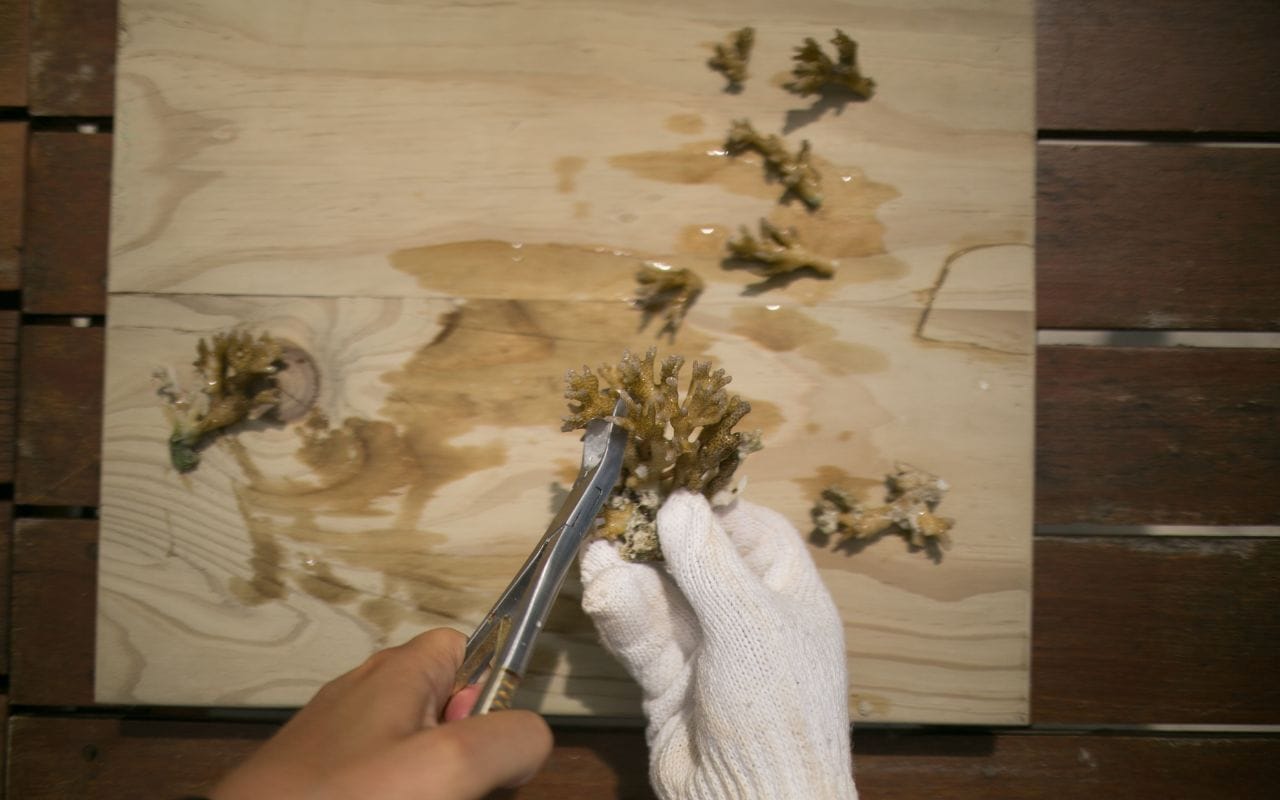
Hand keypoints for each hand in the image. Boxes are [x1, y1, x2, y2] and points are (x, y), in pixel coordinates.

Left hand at [211, 628, 551, 799]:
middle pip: (450, 715)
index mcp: (398, 672)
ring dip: (435, 788)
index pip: (470, 650)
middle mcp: (366, 698)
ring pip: (417, 763)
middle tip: (451, 796)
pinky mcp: (319, 785)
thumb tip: (531, 738)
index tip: (487, 748)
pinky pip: (383, 785)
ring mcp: (338, 747)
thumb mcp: (449, 765)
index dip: (493, 695)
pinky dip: (397, 797)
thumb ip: (510, 738)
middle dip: (467, 762)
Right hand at [581, 491, 856, 799]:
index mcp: (789, 597)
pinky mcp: (668, 682)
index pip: (755, 533)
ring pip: (661, 598)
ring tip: (599, 558)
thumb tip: (678, 502)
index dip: (716, 511)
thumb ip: (708, 563)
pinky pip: (641, 637)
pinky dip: (621, 615)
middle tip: (621, 518)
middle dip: (657, 542)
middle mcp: (749, 619)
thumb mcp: (748, 624)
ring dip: (629, 578)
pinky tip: (601, 591)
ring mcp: (706, 651)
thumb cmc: (776, 711)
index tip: (674, 490)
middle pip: (698, 561)